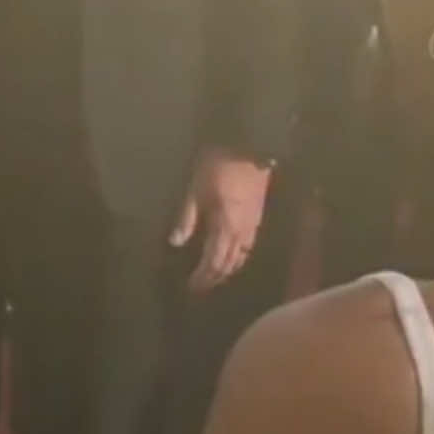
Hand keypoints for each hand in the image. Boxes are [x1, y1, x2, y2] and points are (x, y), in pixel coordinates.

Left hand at [170, 149, 271, 292]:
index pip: (214, 262)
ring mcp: (253, 225)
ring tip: (215, 275)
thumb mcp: (195, 189)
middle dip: (215, 278)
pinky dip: (239, 257)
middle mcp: (242, 233)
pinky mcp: (258, 217)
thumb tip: (175, 242)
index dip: (203, 277)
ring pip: (242, 257)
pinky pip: (249, 247)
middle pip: (229, 264)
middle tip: (201, 286)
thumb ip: (186, 218)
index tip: (191, 287)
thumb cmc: (217, 165)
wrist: (249, 147)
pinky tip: (232, 255)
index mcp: (225, 228)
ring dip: (228, 270)